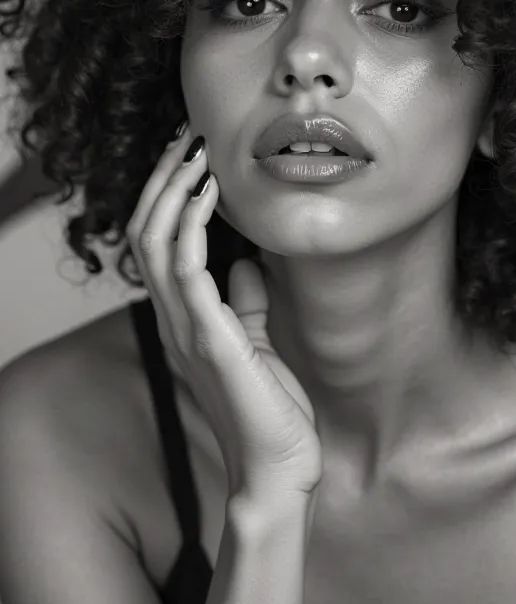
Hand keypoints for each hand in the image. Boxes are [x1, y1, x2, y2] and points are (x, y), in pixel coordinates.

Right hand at [125, 125, 322, 504]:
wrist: (279, 470)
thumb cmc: (273, 412)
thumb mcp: (257, 344)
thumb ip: (245, 306)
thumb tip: (248, 265)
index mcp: (184, 318)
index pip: (158, 242)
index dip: (167, 194)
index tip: (192, 153)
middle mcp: (175, 318)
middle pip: (147, 230)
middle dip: (165, 177)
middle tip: (189, 133)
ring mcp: (187, 328)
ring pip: (157, 240)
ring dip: (174, 187)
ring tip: (197, 148)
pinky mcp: (210, 339)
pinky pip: (187, 268)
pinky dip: (193, 222)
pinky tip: (211, 191)